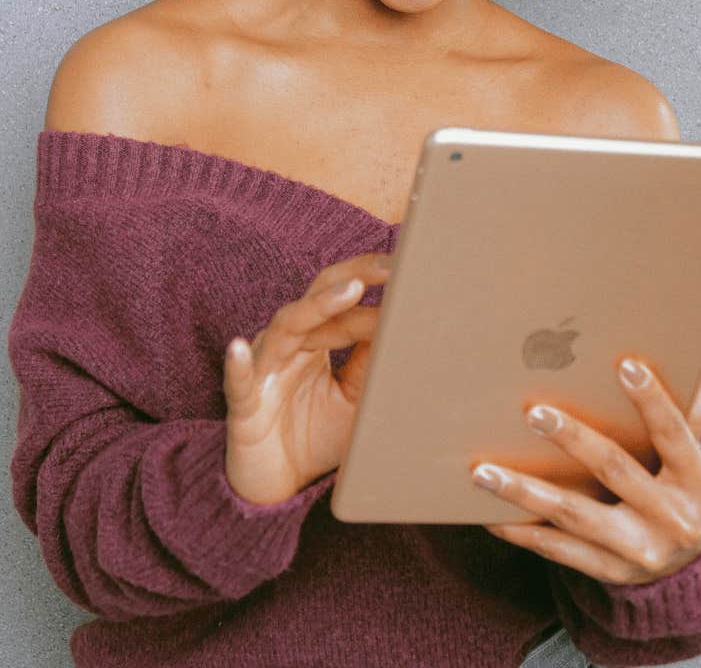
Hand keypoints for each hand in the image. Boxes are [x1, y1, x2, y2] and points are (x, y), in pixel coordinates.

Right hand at [222, 252, 389, 505]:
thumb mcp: (354, 399)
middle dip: (353, 275)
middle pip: (317, 296)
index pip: (344, 304)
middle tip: (391, 263)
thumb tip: (404, 328)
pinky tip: (240, 347)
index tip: (411, 276)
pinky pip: (238, 381)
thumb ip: (370, 364)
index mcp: (315, 339)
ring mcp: (264, 369)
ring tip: (352, 289)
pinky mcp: (244, 406)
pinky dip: (238, 364)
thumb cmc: (314, 436)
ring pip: (287, 325)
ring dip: (318, 306)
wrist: (275, 487)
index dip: (375, 291)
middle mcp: (288, 344)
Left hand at [471, 360, 700, 584]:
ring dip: (525, 492)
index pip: (675, 433)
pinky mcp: (610, 573)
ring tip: (484, 471)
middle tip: (533, 412)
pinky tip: (488, 513)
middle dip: (572, 439)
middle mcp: (672, 520)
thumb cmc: (683, 491)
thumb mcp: (696, 459)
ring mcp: (639, 552)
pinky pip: (558, 550)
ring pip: (574, 515)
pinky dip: (521, 532)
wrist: (692, 569)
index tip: (625, 363)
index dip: (652, 399)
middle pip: (614, 469)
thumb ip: (697, 416)